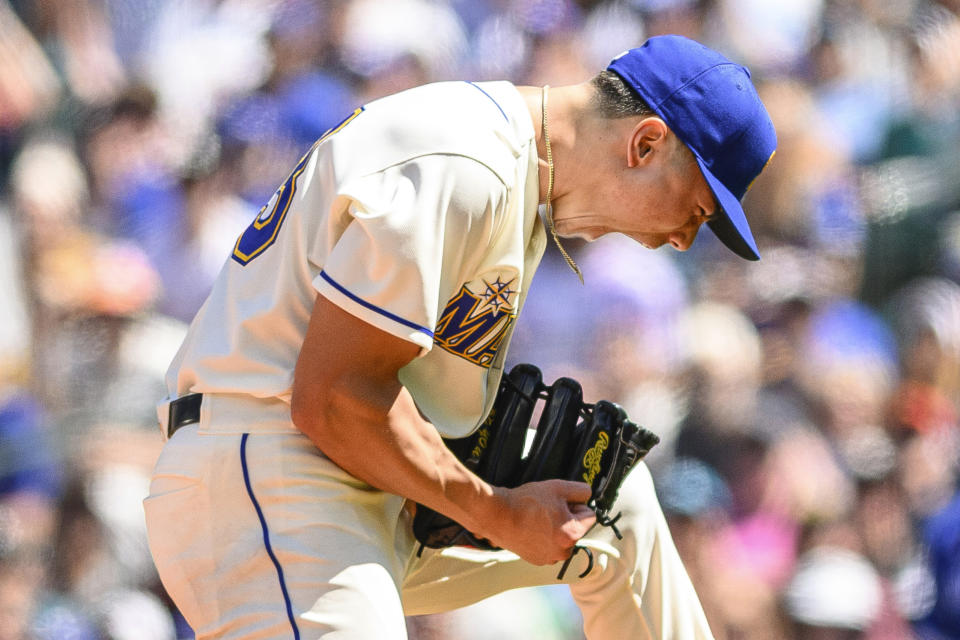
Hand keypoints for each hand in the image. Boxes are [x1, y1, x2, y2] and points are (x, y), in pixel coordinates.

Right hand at [475, 480, 596, 565]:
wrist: (498, 515)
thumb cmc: (526, 502)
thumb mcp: (558, 487)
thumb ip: (581, 490)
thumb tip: (588, 496)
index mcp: (572, 534)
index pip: (590, 515)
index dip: (576, 504)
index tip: (560, 502)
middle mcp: (564, 551)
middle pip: (576, 528)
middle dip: (566, 518)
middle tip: (547, 509)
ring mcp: (550, 558)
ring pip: (562, 538)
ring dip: (556, 529)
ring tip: (537, 519)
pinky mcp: (537, 560)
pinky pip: (549, 546)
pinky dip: (544, 538)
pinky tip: (531, 528)